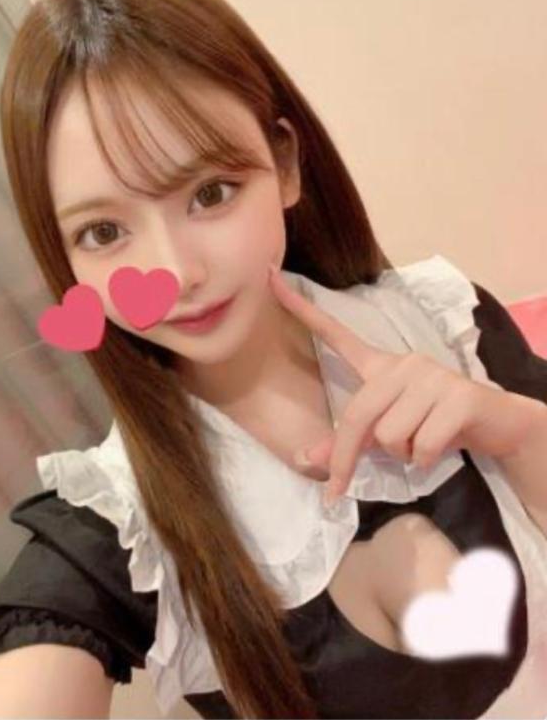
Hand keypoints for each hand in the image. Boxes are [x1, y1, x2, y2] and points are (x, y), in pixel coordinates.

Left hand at [268, 264, 545, 506]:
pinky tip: (442, 446)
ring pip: (391, 436)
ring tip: (423, 442)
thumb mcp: (386, 435)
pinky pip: (422, 444)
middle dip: (349, 458)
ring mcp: (430, 376)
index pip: (336, 335)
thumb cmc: (433, 426)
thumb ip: (348, 443)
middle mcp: (402, 363)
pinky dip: (426, 459)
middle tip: (344, 486)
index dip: (301, 309)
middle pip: (358, 416)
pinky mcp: (457, 396)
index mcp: (380, 366)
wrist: (495, 424)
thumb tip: (307, 459)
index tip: (269, 278)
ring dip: (404, 455)